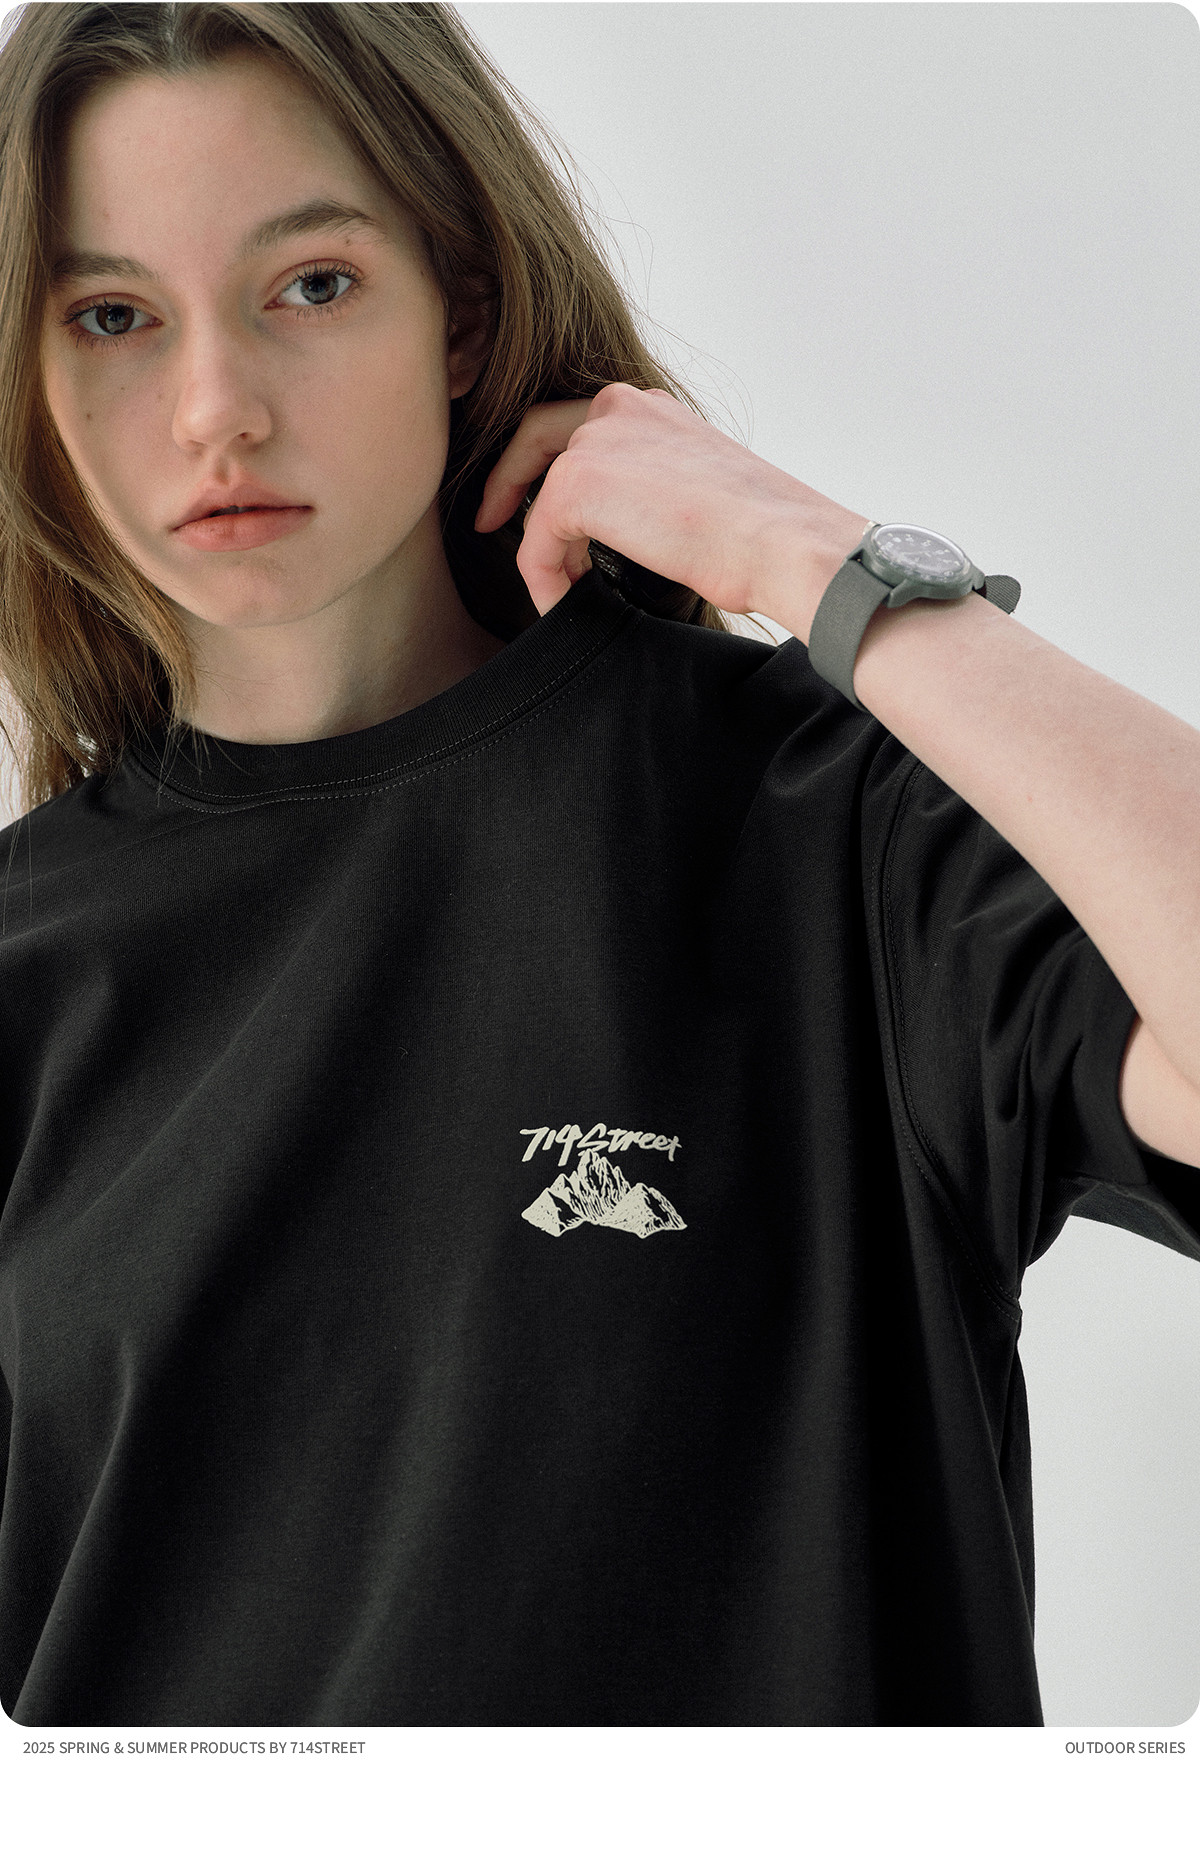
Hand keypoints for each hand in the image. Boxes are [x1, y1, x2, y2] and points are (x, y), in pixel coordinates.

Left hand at [474, 384, 870, 632]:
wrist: (781, 542)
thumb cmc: (760, 534)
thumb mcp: (697, 492)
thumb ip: (651, 491)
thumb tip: (626, 533)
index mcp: (652, 408)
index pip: (578, 423)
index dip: (543, 463)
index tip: (527, 505)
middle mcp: (621, 407)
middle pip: (536, 434)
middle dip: (507, 480)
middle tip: (489, 522)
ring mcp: (597, 439)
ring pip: (537, 494)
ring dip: (540, 546)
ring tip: (557, 587)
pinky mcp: (578, 482)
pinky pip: (536, 539)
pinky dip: (542, 576)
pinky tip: (562, 602)